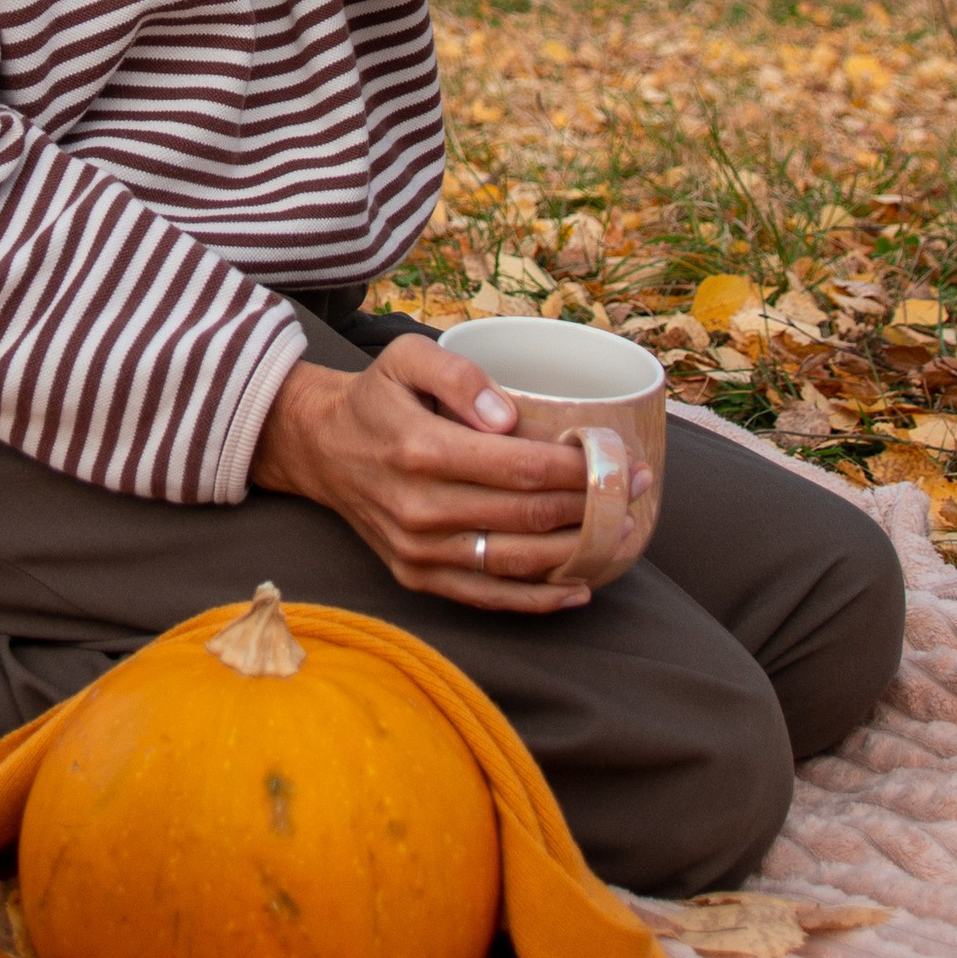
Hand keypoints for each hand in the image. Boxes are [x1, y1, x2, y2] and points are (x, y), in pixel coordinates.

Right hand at [251, 339, 650, 612]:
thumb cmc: (378, 398)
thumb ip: (459, 374)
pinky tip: (578, 589)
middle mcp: (418, 508)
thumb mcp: (406, 357)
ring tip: (620, 532)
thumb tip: (509, 417)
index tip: (623, 460)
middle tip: (637, 490)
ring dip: (577, 552)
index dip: (581, 469)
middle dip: (593, 505)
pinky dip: (537, 600)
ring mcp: (416, 550)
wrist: (320, 448)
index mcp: (421, 449)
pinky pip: (486, 596)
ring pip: (515, 563)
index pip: (522, 468)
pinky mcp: (415, 576)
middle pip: (528, 516)